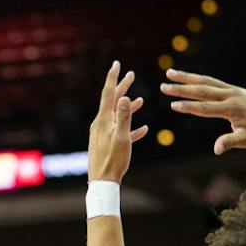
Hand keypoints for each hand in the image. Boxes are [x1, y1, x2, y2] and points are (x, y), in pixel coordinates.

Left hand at [87, 61, 147, 182]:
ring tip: (141, 99)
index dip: (113, 77)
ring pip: (118, 115)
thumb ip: (124, 117)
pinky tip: (144, 129)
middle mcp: (101, 124)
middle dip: (122, 87)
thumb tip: (126, 97)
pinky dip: (132, 127)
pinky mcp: (108, 144)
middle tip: (131, 74)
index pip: (108, 93)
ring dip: (129, 107)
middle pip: (113, 101)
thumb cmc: (112, 160)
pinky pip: (122, 132)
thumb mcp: (121, 137)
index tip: (117, 63)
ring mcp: (104, 134)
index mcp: (103, 120)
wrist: (102, 182)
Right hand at [159, 69, 245, 154]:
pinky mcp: (235, 90)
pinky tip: (190, 79)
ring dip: (187, 77)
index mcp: (232, 109)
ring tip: (170, 73)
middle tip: (163, 86)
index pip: (205, 108)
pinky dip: (200, 79)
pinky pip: (214, 82)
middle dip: (182, 88)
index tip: (173, 104)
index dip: (188, 107)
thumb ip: (231, 142)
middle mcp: (231, 96)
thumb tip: (216, 150)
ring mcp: (233, 91)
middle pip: (202, 90)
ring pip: (206, 82)